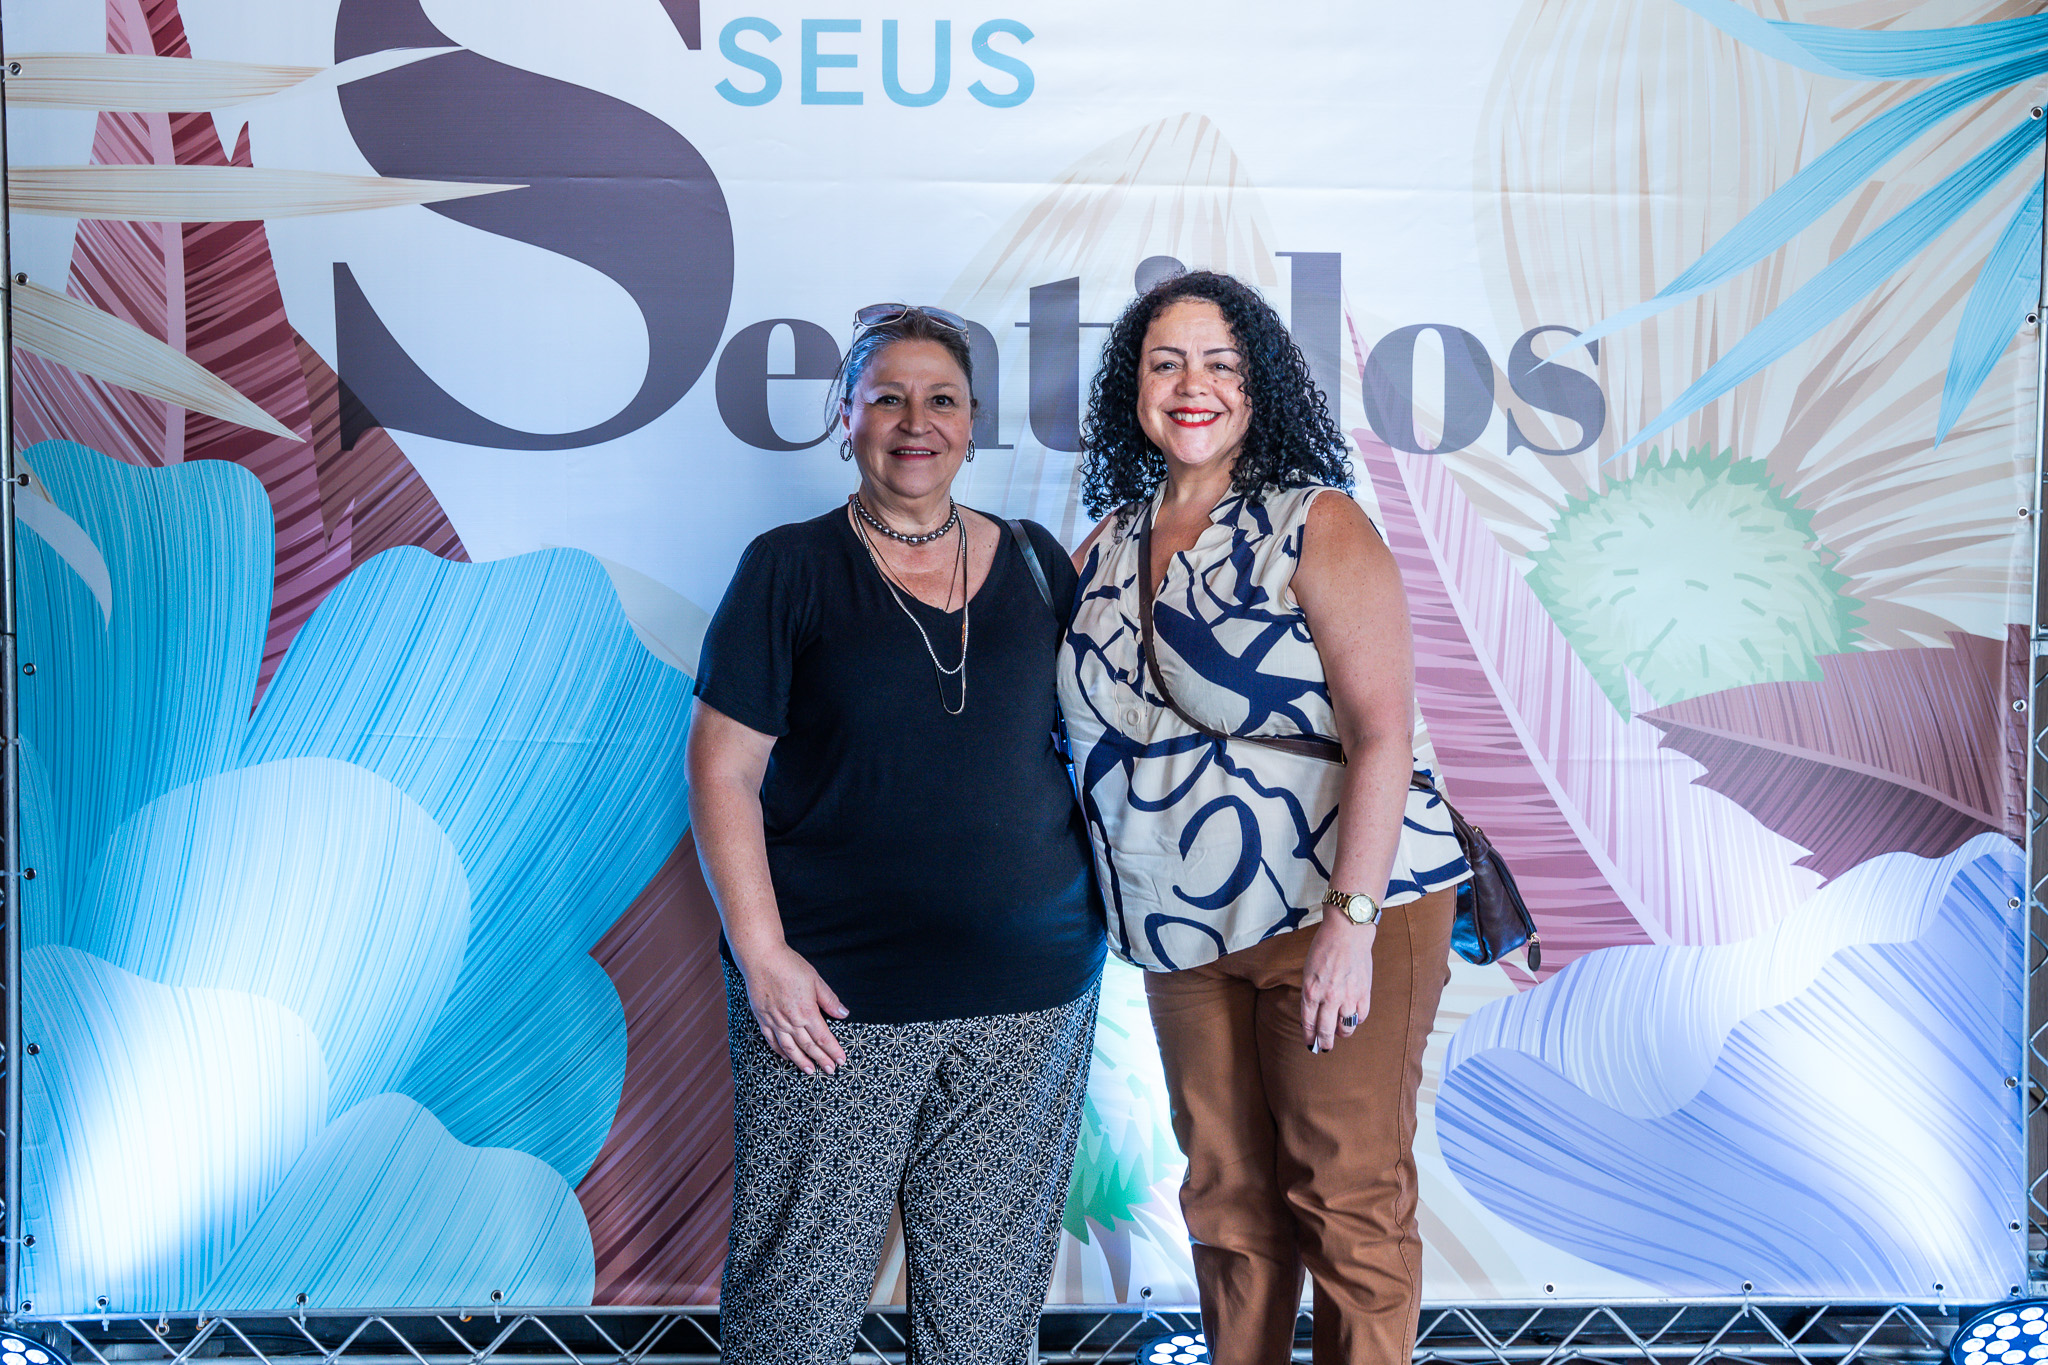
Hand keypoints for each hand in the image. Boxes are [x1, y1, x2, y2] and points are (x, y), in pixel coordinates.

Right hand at [739, 943, 849, 1074]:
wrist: (762, 958)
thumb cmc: (790, 966)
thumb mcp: (816, 980)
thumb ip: (829, 1000)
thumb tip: (843, 1014)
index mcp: (807, 1011)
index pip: (823, 1037)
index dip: (833, 1050)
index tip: (841, 1060)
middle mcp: (791, 1021)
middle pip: (809, 1046)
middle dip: (821, 1060)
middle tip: (830, 1070)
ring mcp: (775, 1021)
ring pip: (790, 1048)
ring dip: (801, 1061)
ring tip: (810, 1070)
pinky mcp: (762, 1019)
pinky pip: (772, 1041)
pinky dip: (780, 1051)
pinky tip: (787, 1057)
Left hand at [1301, 917, 1374, 1051]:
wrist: (1347, 932)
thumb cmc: (1324, 948)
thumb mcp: (1308, 970)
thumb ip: (1311, 993)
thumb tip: (1314, 1013)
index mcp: (1311, 991)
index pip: (1308, 1023)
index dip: (1308, 1036)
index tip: (1310, 1043)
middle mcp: (1329, 997)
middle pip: (1326, 1031)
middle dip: (1324, 1043)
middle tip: (1324, 1047)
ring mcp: (1348, 996)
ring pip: (1346, 1028)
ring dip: (1342, 1033)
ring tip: (1340, 1032)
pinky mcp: (1364, 993)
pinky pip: (1361, 1016)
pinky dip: (1357, 1020)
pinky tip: (1353, 1017)